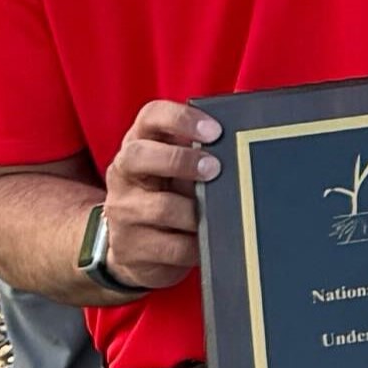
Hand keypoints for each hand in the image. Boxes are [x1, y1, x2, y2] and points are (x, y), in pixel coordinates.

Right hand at [93, 102, 218, 295]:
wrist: (132, 251)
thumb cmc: (166, 198)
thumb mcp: (177, 172)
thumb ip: (201, 155)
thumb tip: (245, 149)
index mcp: (139, 145)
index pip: (150, 117)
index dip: (181, 118)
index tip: (214, 131)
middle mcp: (124, 174)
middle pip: (139, 155)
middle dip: (180, 160)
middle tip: (214, 168)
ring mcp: (122, 211)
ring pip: (161, 207)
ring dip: (196, 212)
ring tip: (218, 215)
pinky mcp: (129, 248)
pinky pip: (172, 247)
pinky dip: (196, 245)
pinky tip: (207, 242)